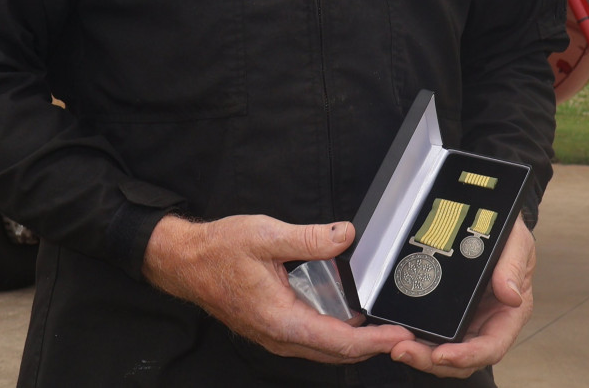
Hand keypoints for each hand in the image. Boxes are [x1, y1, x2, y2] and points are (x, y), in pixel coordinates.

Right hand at [143, 213, 409, 363]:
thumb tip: (347, 235)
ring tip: (383, 328)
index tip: (400, 335)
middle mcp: (279, 336)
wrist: (185, 262)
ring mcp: (274, 336)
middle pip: (336, 352)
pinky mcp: (271, 329)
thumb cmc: (219, 250)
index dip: (375, 341)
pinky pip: (311, 340)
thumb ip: (310, 238)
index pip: (339, 341)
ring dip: (356, 343)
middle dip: (372, 346)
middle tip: (403, 333)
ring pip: (324, 349)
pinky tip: (350, 318)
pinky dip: (336, 335)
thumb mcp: (266, 235)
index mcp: (282, 320)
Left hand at [387, 216, 535, 378]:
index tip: (443, 355)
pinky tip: (391, 332)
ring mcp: (465, 322)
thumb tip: (512, 295)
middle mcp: (485, 324)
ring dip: (417, 353)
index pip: (490, 347)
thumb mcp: (516, 243)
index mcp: (508, 315)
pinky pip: (429, 334)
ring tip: (393, 344)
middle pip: (460, 357)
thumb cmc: (507, 236)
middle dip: (430, 360)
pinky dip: (412, 337)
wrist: (490, 222)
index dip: (467, 356)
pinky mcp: (446, 315)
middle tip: (403, 350)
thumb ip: (513, 267)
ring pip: (441, 351)